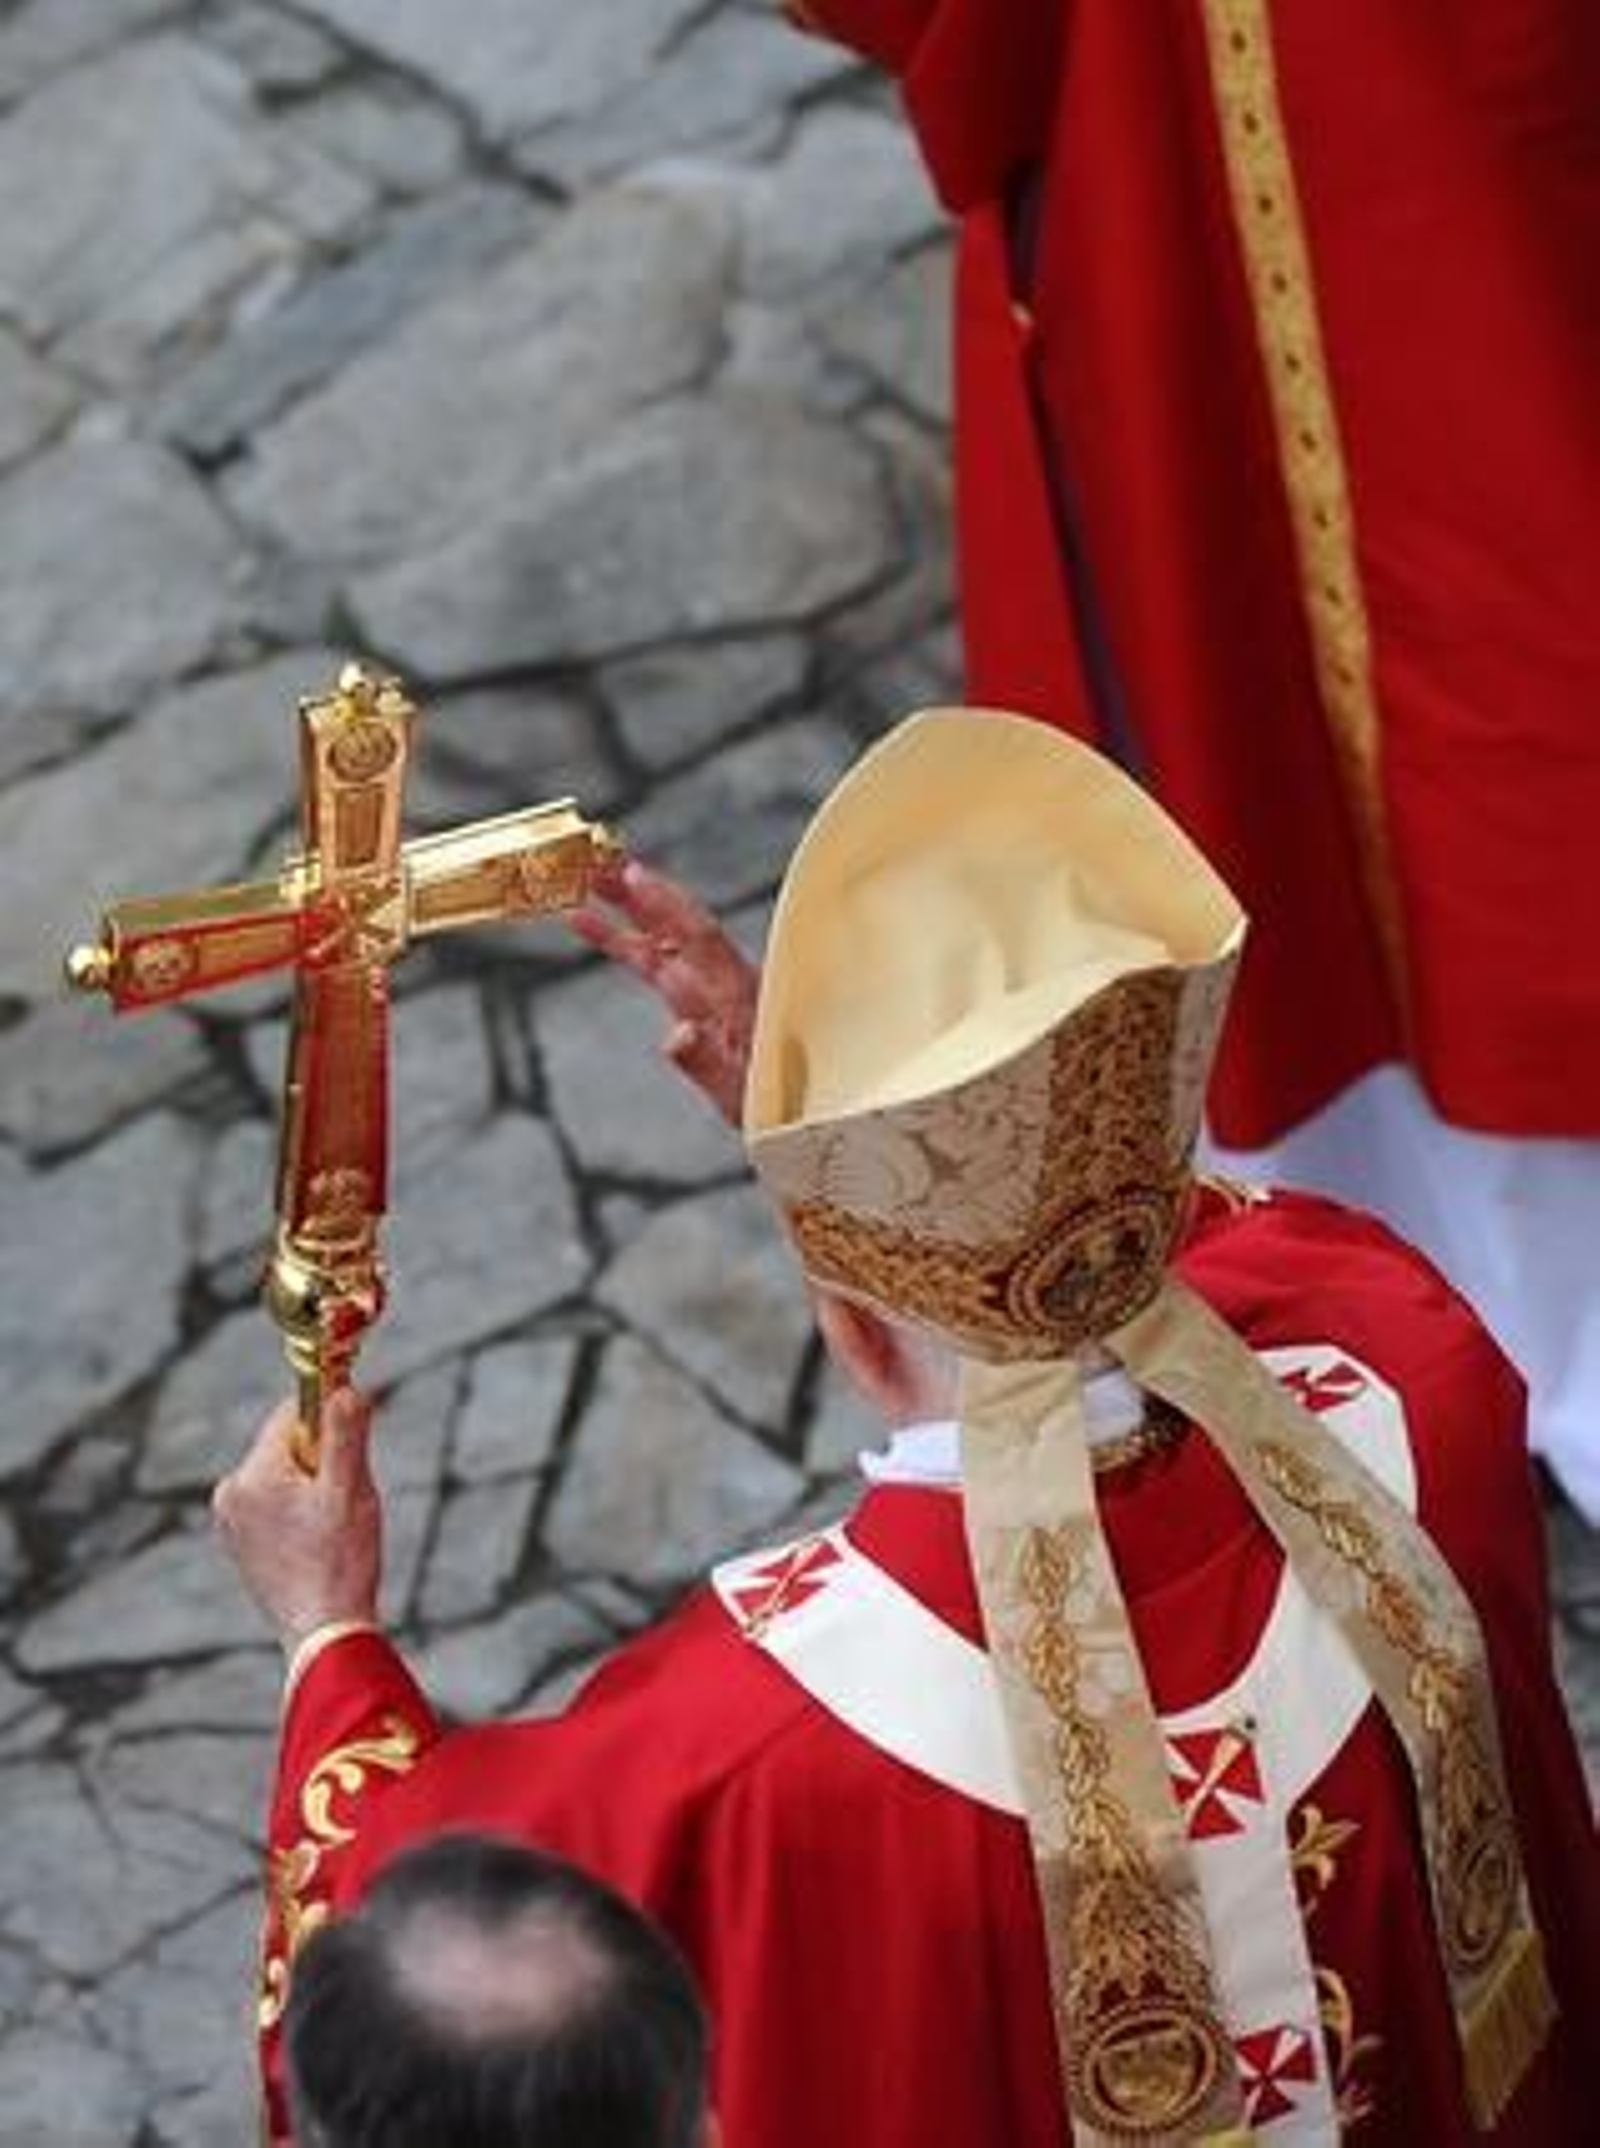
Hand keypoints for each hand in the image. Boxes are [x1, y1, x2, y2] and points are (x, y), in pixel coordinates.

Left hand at [211, 1390, 381, 1652]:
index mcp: (251, 1476)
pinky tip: (317, 1544)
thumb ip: (346, 1434)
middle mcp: (229, 1494)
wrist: (322, 1635)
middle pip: (288, 1445)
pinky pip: (275, 1504)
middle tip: (344, 1501)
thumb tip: (345, 1388)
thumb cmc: (339, 1563)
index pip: (291, 1414)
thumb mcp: (350, 1490)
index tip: (355, 1445)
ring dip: (314, 1488)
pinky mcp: (239, 1542)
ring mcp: (230, 1521)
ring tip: (331, 1529)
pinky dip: (300, 1511)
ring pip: (284, 1475)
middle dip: (323, 1461)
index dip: (330, 1421)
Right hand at [569, 858, 759, 1126]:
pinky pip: (655, 964)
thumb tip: (675, 1035)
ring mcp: (709, 991)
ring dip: (625, 910)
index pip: (700, 939)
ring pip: (662, 940)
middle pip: (678, 926)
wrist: (793, 1123)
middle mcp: (725, 983)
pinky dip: (624, 941)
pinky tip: (590, 925)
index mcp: (740, 997)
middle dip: (639, 894)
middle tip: (596, 862)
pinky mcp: (696, 1004)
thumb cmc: (773, 1110)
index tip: (633, 874)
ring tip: (583, 882)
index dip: (666, 906)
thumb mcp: (739, 1096)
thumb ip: (706, 1065)